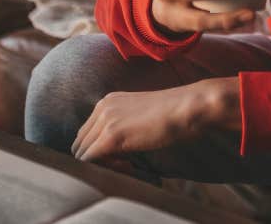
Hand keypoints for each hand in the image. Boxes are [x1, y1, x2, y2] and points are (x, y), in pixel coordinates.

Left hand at [72, 77, 239, 161]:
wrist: (189, 107)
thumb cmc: (175, 113)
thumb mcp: (141, 115)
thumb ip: (124, 125)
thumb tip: (115, 148)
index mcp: (108, 101)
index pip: (86, 133)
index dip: (100, 150)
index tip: (124, 156)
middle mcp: (102, 107)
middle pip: (80, 143)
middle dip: (98, 158)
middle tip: (125, 163)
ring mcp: (105, 120)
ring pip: (82, 153)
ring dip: (102, 164)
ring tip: (128, 164)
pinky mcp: (111, 136)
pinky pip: (91, 160)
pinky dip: (106, 168)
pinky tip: (129, 165)